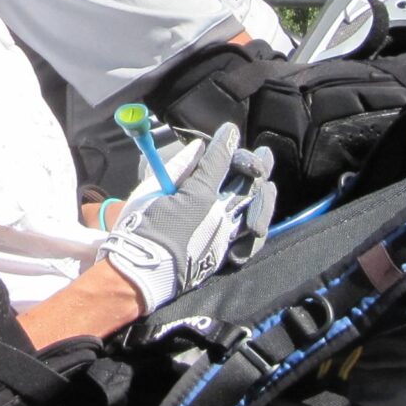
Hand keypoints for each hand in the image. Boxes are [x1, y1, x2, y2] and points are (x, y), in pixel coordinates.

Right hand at [99, 126, 267, 312]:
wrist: (137, 274)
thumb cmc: (137, 229)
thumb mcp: (150, 190)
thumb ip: (178, 167)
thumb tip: (197, 148)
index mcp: (198, 196)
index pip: (219, 161)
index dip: (226, 142)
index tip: (229, 131)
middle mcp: (218, 216)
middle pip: (247, 183)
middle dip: (255, 163)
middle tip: (262, 154)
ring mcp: (224, 238)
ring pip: (256, 211)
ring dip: (265, 193)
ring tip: (268, 183)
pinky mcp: (223, 257)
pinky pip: (251, 242)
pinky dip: (259, 228)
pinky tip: (260, 219)